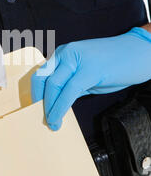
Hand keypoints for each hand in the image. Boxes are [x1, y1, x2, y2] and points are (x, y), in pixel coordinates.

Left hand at [31, 27, 150, 130]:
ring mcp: (77, 59)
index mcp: (63, 53)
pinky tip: (58, 118)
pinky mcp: (89, 70)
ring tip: (51, 123)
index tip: (35, 109)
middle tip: (41, 118)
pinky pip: (69, 91)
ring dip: (49, 107)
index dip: (36, 93)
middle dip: (39, 101)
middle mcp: (66, 53)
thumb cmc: (115, 64)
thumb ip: (71, 84)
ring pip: (53, 85)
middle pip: (42, 79)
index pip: (42, 73)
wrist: (139, 52)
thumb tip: (56, 103)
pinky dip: (60, 107)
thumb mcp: (86, 74)